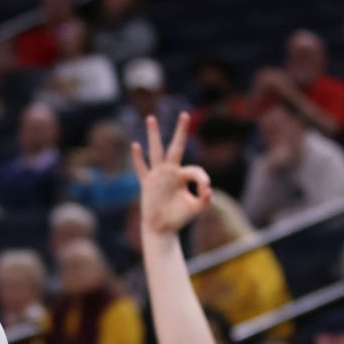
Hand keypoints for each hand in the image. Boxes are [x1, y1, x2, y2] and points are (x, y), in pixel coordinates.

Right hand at [130, 114, 211, 238]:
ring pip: (156, 151)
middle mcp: (170, 172)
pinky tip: (135, 145)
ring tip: (151, 118)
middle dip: (181, 131)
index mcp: (182, 176)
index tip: (205, 191)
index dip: (202, 179)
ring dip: (154, 134)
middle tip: (185, 114)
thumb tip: (208, 188)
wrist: (162, 229)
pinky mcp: (147, 183)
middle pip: (175, 147)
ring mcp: (157, 176)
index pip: (195, 170)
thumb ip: (206, 199)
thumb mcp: (198, 208)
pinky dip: (138, 158)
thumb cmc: (180, 217)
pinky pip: (142, 169)